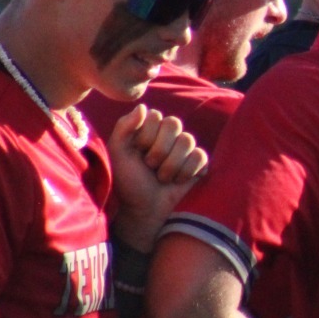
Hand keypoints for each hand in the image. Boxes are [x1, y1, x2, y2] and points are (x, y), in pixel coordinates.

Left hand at [108, 105, 208, 252]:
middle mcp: (168, 137)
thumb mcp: (118, 154)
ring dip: (170, 165)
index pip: (156, 116)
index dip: (146, 136)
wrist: (145, 211)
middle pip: (174, 123)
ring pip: (187, 140)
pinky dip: (185, 172)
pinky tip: (177, 181)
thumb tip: (143, 106)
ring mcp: (185, 149)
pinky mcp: (200, 163)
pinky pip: (200, 156)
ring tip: (162, 178)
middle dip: (158, 150)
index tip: (137, 153)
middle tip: (150, 166)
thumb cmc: (129, 184)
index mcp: (149, 130)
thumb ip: (125, 127)